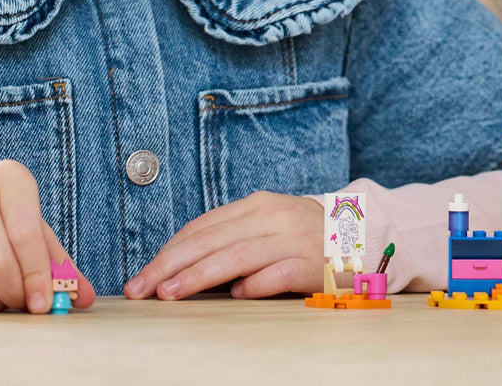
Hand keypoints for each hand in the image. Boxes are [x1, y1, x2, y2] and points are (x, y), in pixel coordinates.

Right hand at [0, 160, 94, 312]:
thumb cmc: (0, 219)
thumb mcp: (31, 228)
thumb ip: (58, 262)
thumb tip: (84, 297)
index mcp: (12, 179)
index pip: (27, 235)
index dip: (37, 275)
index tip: (43, 305)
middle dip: (13, 293)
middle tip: (20, 306)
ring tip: (1, 303)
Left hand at [125, 192, 323, 299]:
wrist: (360, 233)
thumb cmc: (301, 235)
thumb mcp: (265, 225)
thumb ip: (230, 239)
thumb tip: (179, 267)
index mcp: (256, 205)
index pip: (202, 227)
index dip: (169, 251)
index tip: (141, 276)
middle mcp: (271, 217)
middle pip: (212, 240)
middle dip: (171, 265)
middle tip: (141, 288)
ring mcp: (292, 239)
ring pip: (237, 255)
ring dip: (200, 275)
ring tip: (170, 293)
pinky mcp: (311, 264)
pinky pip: (278, 274)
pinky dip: (256, 285)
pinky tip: (237, 296)